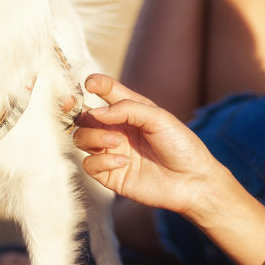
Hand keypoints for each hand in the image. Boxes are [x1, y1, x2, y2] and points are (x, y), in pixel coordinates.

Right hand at [68, 75, 224, 216]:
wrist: (192, 181)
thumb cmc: (180, 145)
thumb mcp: (159, 118)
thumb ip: (127, 109)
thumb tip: (95, 112)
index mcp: (130, 111)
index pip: (106, 92)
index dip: (96, 84)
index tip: (90, 83)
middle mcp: (117, 129)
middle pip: (84, 117)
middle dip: (74, 110)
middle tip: (72, 104)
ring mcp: (112, 152)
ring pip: (81, 138)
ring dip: (93, 137)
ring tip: (115, 141)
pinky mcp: (110, 175)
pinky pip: (89, 164)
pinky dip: (101, 161)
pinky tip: (123, 162)